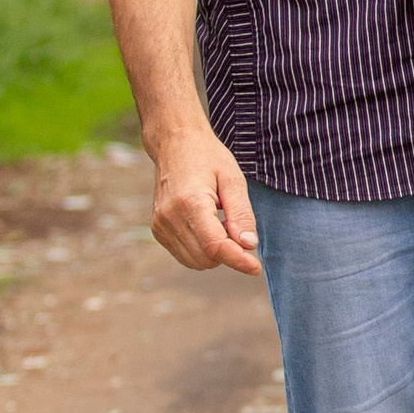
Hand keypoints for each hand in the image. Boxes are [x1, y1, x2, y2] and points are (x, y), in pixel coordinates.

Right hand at [151, 121, 261, 275]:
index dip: (238, 260)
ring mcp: (160, 225)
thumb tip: (248, 245)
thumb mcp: (233, 179)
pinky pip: (185, 255)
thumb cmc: (208, 158)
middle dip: (227, 251)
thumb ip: (241, 214)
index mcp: (190, 202)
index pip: (215, 246)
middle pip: (206, 258)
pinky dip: (202, 249)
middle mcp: (169, 217)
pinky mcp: (157, 230)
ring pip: (195, 262)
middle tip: (235, 225)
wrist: (175, 144)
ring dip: (215, 252)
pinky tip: (207, 225)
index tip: (256, 268)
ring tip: (220, 221)